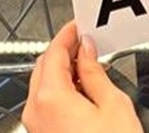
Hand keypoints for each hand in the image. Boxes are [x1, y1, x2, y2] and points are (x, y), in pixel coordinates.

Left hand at [22, 22, 142, 132]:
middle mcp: (35, 110)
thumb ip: (94, 72)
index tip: (79, 25)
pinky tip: (82, 90)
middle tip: (85, 42)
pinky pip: (45, 103)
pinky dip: (60, 90)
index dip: (68, 34)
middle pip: (43, 66)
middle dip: (63, 51)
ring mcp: (35, 126)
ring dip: (62, 71)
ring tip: (88, 66)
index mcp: (50, 96)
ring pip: (42, 85)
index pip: (54, 51)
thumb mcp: (112, 105)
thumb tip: (87, 51)